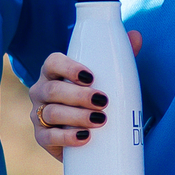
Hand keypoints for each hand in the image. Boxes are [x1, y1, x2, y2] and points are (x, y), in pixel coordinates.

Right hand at [28, 34, 140, 159]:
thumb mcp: (106, 81)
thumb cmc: (94, 101)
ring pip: (51, 113)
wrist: (88, 138)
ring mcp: (38, 115)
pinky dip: (66, 138)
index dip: (68, 68)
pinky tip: (84, 137)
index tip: (91, 76)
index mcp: (53, 74)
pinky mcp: (41, 138)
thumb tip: (135, 35)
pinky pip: (48, 137)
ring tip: (100, 121)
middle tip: (103, 102)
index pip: (53, 63)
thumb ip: (117, 60)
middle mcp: (41, 92)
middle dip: (78, 96)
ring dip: (76, 116)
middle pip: (53, 90)